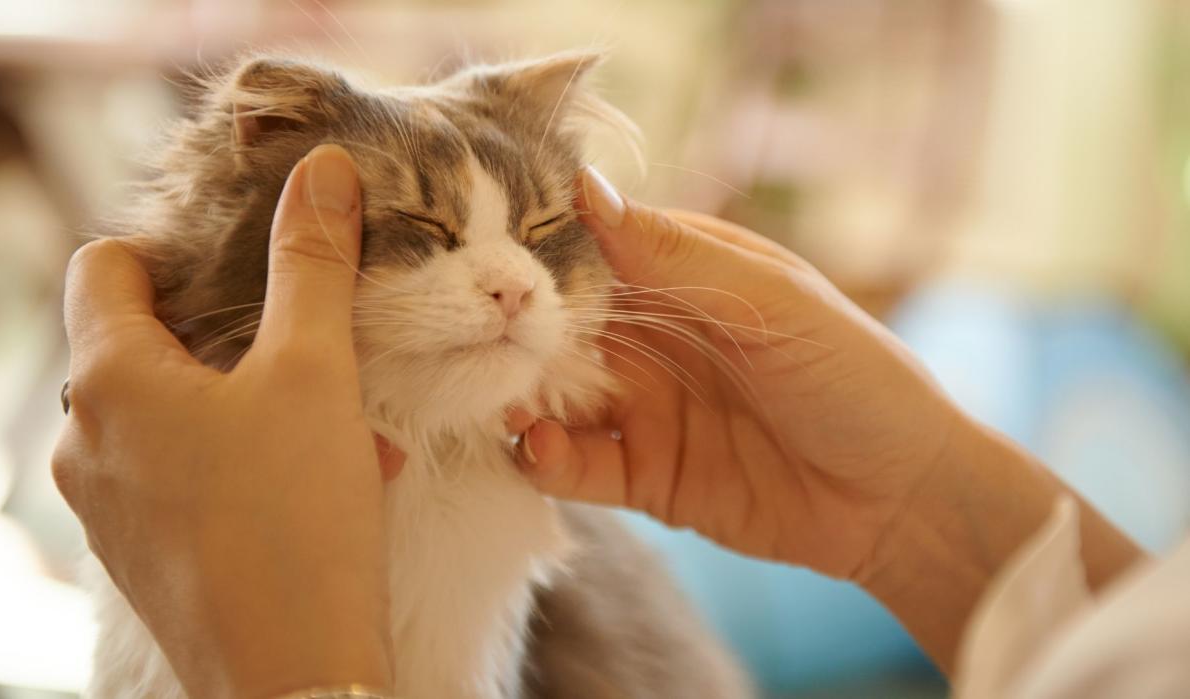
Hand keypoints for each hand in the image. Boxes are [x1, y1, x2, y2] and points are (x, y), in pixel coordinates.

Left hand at [53, 145, 393, 698]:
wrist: (297, 676)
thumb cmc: (296, 517)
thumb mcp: (315, 373)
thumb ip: (311, 263)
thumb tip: (322, 168)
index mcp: (109, 380)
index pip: (106, 265)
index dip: (177, 248)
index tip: (249, 264)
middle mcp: (86, 441)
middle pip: (149, 340)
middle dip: (238, 332)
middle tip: (314, 347)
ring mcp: (109, 504)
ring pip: (179, 411)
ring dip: (257, 400)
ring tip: (341, 425)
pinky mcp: (145, 551)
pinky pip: (189, 473)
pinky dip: (251, 459)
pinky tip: (330, 480)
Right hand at [516, 168, 1143, 670]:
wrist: (905, 500)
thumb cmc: (858, 378)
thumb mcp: (772, 304)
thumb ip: (675, 255)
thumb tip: (584, 189)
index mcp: (688, 276)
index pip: (594, 251)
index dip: (541, 254)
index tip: (486, 258)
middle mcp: (656, 339)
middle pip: (561, 328)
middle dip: (518, 334)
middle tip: (476, 339)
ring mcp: (646, 408)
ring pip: (555, 396)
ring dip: (520, 398)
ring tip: (503, 402)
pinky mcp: (645, 476)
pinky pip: (576, 465)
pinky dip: (546, 459)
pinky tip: (539, 449)